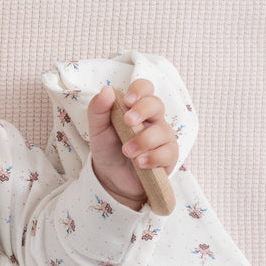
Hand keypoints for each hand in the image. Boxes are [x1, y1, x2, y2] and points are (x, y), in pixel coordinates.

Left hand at [87, 79, 177, 208]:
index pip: (145, 88)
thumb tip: (106, 89)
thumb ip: (98, 109)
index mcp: (136, 108)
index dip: (140, 90)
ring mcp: (163, 137)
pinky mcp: (168, 156)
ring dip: (143, 141)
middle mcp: (153, 119)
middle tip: (127, 122)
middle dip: (142, 110)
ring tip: (127, 152)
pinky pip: (168, 152)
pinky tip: (140, 163)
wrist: (111, 177)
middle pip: (157, 104)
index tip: (128, 100)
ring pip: (162, 131)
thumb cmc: (108, 148)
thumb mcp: (97, 129)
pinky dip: (153, 157)